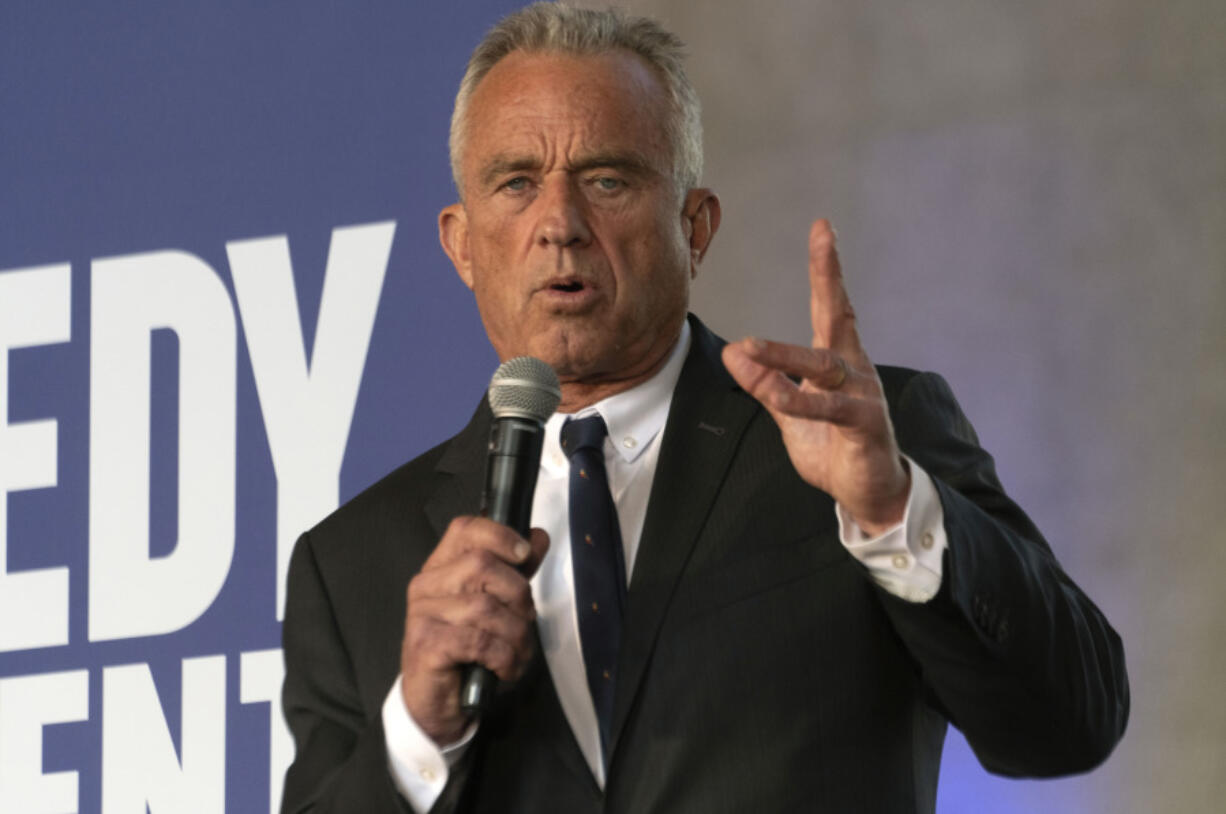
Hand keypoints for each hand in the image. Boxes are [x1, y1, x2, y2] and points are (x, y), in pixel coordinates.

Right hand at [400, 515, 548, 744]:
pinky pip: (480, 642)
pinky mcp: (427, 645)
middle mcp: (426, 585)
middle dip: (518, 596)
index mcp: (440, 567)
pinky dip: (504, 658)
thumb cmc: (465, 650)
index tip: (524, 554)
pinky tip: (504, 668)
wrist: (434, 703)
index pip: (465, 529)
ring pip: (486, 607)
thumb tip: (537, 537)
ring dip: (516, 635)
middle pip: (483, 566)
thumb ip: (513, 571)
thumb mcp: (493, 605)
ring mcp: (422, 615)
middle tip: (524, 622)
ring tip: (518, 653)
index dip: (500, 535)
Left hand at [721, 219, 909, 535]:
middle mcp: (855, 368)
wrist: (869, 492)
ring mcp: (864, 394)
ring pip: (823, 365)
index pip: (832, 305)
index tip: (824, 228)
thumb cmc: (833, 448)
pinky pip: (829, 408)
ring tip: (747, 350)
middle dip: (824, 280)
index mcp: (838, 360)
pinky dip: (798, 401)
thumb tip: (732, 352)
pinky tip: (776, 398)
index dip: (827, 268)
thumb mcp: (789, 413)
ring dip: (781, 357)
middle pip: (837, 317)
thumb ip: (764, 384)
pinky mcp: (866, 424)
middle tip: (820, 238)